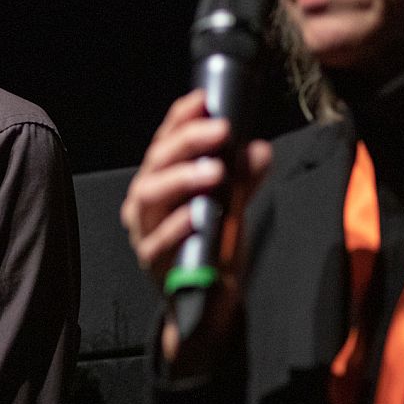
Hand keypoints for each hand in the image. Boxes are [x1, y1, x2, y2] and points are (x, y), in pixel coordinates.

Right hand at [120, 90, 270, 371]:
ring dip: (182, 178)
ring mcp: (144, 229)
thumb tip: (259, 148)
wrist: (207, 303)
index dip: (181, 117)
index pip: (166, 139)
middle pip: (157, 161)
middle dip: (188, 141)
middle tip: (221, 130)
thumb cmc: (212, 245)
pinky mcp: (151, 261)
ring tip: (215, 170)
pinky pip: (157, 241)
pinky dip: (177, 227)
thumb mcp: (232, 206)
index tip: (205, 101)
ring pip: (150, 195)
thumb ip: (243, 179)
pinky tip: (199, 216)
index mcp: (160, 178)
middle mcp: (145, 199)